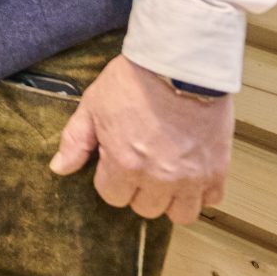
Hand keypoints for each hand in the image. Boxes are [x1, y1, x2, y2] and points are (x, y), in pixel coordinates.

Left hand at [47, 56, 234, 223]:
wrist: (180, 62)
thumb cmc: (136, 80)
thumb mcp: (93, 105)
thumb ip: (76, 140)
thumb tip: (59, 168)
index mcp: (125, 164)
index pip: (112, 196)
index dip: (112, 177)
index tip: (118, 158)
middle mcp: (159, 177)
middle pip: (145, 208)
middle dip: (139, 189)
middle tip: (143, 162)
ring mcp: (191, 176)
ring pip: (180, 213)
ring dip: (172, 199)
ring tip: (169, 176)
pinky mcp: (217, 168)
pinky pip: (212, 198)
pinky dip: (202, 191)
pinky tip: (192, 172)